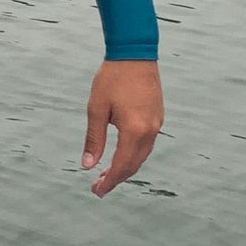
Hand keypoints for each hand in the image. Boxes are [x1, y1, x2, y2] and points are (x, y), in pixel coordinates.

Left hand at [82, 60, 162, 196]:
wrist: (134, 53)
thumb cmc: (112, 78)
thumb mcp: (96, 109)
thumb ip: (94, 139)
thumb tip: (87, 165)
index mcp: (134, 130)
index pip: (122, 165)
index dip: (109, 181)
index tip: (96, 192)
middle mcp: (150, 130)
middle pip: (134, 164)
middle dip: (116, 178)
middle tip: (98, 188)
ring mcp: (157, 123)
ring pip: (142, 155)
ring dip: (125, 167)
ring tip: (106, 175)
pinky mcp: (158, 116)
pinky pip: (147, 144)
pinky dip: (134, 155)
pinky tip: (121, 156)